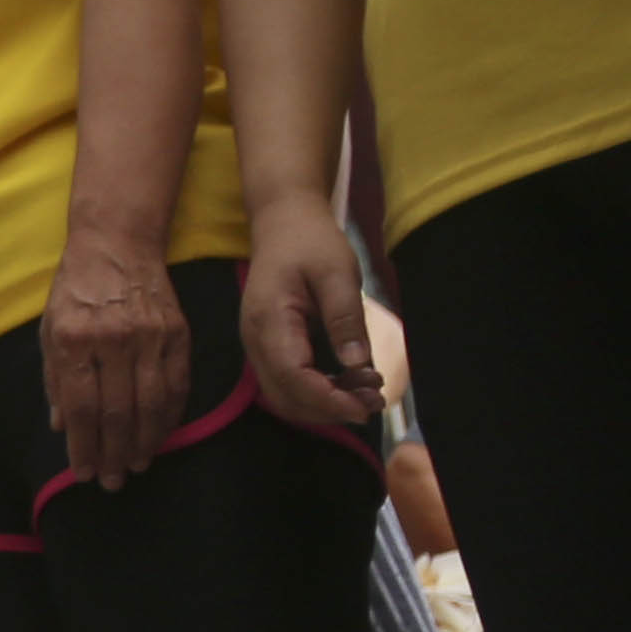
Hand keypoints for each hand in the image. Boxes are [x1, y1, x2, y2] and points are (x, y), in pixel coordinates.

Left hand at [39, 240, 191, 487]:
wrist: (116, 245)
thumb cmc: (74, 290)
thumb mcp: (50, 330)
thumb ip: (55, 380)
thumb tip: (61, 428)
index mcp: (73, 340)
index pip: (81, 408)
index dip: (84, 447)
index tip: (84, 473)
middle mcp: (112, 339)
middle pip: (117, 413)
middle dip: (115, 454)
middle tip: (114, 481)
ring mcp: (150, 336)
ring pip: (151, 404)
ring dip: (145, 442)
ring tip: (138, 465)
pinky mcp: (178, 332)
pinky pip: (177, 385)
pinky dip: (170, 415)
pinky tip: (161, 434)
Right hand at [237, 207, 389, 431]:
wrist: (283, 222)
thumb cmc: (311, 241)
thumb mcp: (337, 272)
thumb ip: (345, 318)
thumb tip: (357, 364)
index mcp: (269, 319)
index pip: (292, 375)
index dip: (327, 399)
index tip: (365, 406)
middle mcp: (255, 340)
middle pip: (284, 396)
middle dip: (329, 409)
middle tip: (375, 401)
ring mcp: (258, 346)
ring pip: (285, 395)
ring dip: (325, 404)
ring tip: (368, 392)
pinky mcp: (269, 347)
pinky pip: (289, 382)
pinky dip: (319, 392)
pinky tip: (349, 382)